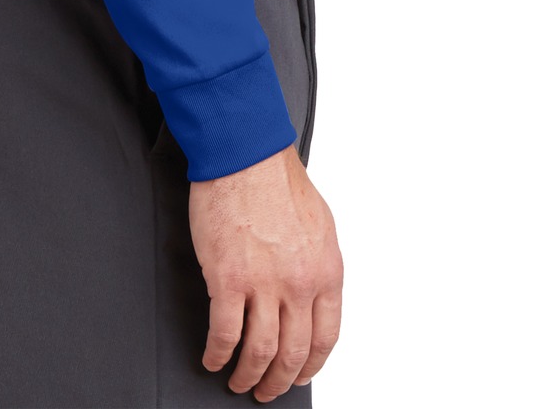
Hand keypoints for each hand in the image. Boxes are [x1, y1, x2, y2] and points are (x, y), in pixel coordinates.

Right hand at [188, 141, 342, 400]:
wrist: (245, 154)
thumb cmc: (277, 180)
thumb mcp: (319, 226)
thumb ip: (316, 266)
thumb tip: (309, 296)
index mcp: (326, 271)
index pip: (325, 339)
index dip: (310, 366)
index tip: (298, 374)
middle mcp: (298, 284)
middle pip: (292, 353)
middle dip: (278, 381)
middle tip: (267, 390)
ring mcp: (263, 284)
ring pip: (258, 352)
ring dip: (248, 375)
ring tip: (238, 381)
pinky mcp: (227, 279)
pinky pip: (223, 333)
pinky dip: (217, 354)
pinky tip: (212, 358)